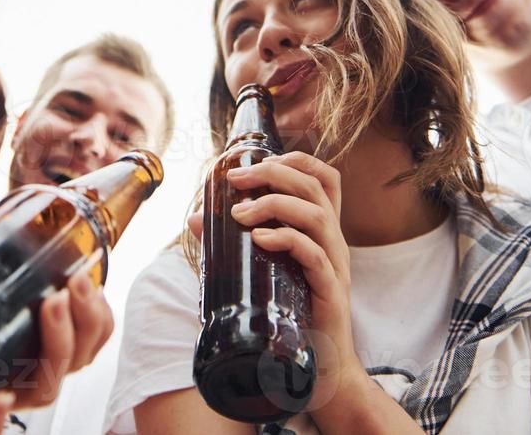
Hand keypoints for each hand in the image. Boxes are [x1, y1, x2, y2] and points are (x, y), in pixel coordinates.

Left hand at [0, 185, 112, 430]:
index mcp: (24, 334)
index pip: (82, 335)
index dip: (96, 313)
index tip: (85, 275)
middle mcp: (16, 367)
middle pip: (75, 360)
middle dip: (85, 323)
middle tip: (71, 286)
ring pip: (46, 390)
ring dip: (58, 350)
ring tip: (50, 307)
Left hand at [223, 153, 363, 392]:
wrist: (322, 370)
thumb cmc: (292, 316)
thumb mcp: (262, 270)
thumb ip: (233, 243)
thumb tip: (195, 219)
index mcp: (323, 232)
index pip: (325, 178)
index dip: (296, 159)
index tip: (257, 161)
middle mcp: (334, 242)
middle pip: (315, 187)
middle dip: (273, 173)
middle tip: (236, 179)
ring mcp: (336, 266)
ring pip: (316, 215)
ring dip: (274, 205)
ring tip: (240, 214)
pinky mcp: (331, 292)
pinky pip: (315, 256)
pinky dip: (287, 240)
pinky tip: (260, 239)